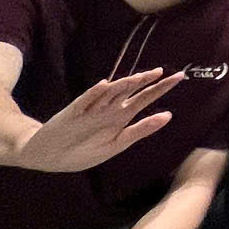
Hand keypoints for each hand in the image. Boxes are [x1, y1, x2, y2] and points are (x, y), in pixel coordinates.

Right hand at [10, 69, 180, 173]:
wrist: (49, 156)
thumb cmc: (83, 152)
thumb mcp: (116, 145)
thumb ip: (140, 130)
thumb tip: (168, 115)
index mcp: (121, 117)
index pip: (145, 99)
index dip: (160, 88)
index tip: (179, 77)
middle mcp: (108, 108)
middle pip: (130, 91)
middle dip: (146, 81)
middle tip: (164, 72)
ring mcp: (91, 109)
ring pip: (110, 93)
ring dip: (124, 84)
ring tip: (140, 78)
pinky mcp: (73, 113)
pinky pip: (85, 101)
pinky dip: (94, 93)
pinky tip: (104, 86)